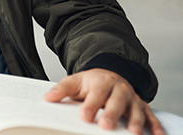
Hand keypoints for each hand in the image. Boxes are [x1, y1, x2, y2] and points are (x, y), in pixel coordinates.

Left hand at [44, 69, 163, 134]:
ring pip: (136, 109)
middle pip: (116, 102)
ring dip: (136, 121)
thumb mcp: (75, 81)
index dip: (90, 106)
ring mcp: (132, 98)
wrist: (109, 74)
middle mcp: (119, 89)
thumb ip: (62, 89)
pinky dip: (155, 126)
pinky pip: (150, 116)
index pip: (96, 94)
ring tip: (133, 133)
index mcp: (101, 82)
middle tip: (107, 126)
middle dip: (112, 114)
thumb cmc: (92, 82)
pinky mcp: (142, 106)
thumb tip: (48, 98)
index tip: (84, 116)